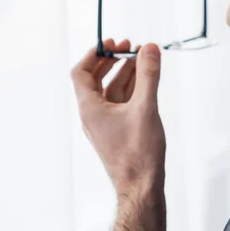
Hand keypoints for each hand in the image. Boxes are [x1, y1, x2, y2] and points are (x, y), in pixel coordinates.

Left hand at [70, 38, 165, 195]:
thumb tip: (149, 48)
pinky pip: (120, 104)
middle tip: (129, 46)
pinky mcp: (117, 132)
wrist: (141, 187)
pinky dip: (131, 91)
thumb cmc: (139, 153)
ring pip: (111, 91)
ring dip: (125, 74)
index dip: (94, 54)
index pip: (80, 72)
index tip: (111, 43)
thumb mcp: (145, 108)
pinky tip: (145, 83)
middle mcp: (92, 115)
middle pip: (95, 79)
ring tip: (143, 60)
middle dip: (112, 61)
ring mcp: (105, 125)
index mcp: (90, 108)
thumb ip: (148, 75)